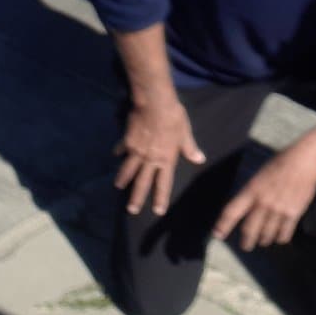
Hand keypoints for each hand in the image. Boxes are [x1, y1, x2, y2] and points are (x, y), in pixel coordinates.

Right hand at [113, 97, 204, 216]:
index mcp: (165, 160)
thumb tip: (199, 160)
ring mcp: (136, 152)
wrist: (154, 104)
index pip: (163, 183)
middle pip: (142, 183)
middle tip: (132, 210)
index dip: (160, 198)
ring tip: (118, 186)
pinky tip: (115, 154)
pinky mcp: (127, 141)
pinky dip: (119, 152)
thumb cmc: (173, 118)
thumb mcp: (185, 133)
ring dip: (123, 179)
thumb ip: (190, 148)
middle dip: (137, 198)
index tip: (158, 211)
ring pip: (128, 170)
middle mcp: (150, 160)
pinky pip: (122, 149)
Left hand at [212, 138, 315, 251]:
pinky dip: (280, 238)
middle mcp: (263, 202)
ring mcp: (278, 209)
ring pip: (267, 234)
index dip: (223, 225)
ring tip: (263, 241)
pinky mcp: (293, 213)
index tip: (217, 235)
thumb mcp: (260, 175)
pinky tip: (279, 238)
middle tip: (246, 246)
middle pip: (250, 229)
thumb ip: (253, 192)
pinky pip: (284, 233)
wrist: (304, 160)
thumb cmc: (281, 163)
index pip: (232, 211)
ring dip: (264, 240)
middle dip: (247, 241)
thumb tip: (247, 208)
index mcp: (252, 190)